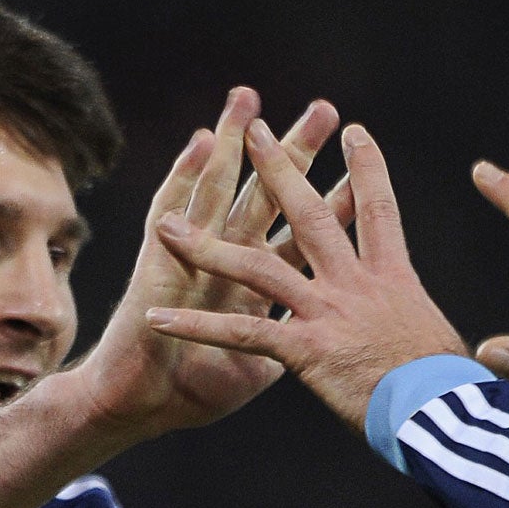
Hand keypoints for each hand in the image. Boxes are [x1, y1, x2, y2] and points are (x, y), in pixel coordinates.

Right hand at [69, 87, 353, 437]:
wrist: (143, 407)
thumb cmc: (195, 391)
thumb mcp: (261, 369)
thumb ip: (293, 348)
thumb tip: (335, 346)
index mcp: (263, 285)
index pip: (309, 234)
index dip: (337, 198)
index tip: (365, 160)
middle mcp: (231, 261)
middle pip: (269, 196)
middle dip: (295, 152)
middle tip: (324, 107)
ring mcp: (193, 257)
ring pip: (218, 189)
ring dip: (234, 144)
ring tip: (249, 100)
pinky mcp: (159, 265)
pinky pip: (172, 211)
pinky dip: (185, 177)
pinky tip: (200, 143)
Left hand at [145, 120, 467, 432]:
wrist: (442, 413)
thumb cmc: (451, 388)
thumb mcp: (438, 343)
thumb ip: (415, 327)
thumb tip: (425, 335)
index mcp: (393, 279)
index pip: (379, 211)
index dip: (366, 170)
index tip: (354, 132)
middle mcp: (356, 285)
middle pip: (311, 215)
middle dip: (279, 169)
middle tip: (255, 131)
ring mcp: (327, 313)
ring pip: (258, 266)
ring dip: (207, 246)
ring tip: (167, 226)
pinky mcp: (305, 349)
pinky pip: (241, 331)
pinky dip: (196, 326)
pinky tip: (159, 319)